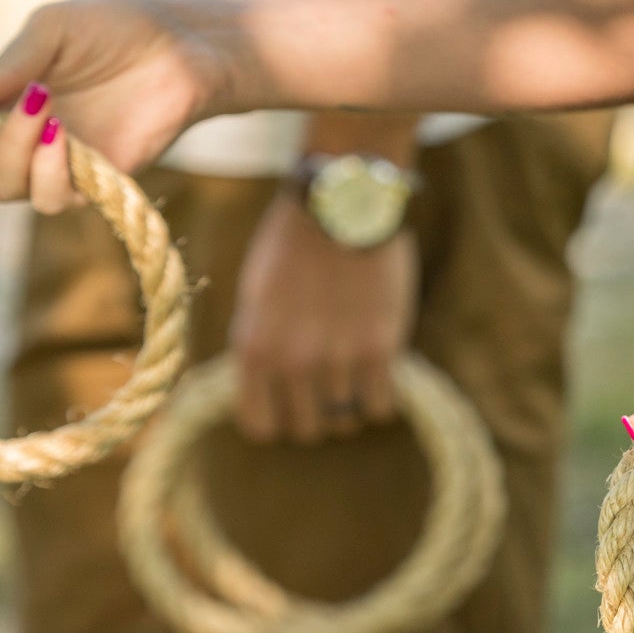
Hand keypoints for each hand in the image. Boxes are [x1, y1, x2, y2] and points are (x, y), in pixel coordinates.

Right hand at [0, 0, 243, 202]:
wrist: (181, 48)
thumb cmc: (115, 31)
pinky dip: (48, 166)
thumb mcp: (49, 33)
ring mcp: (48, 171)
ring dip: (10, 149)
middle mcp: (11, 147)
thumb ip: (1, 68)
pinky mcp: (89, 187)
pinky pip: (49, 196)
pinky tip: (65, 133)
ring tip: (43, 103)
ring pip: (0, 188)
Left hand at [229, 192, 417, 442]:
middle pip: (307, 430)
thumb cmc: (294, 245)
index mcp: (252, 349)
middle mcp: (291, 362)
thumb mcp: (255, 298)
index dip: (276, 418)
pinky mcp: (379, 350)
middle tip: (326, 384)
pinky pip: (380, 407)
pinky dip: (381, 396)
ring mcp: (336, 359)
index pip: (259, 427)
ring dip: (350, 401)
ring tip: (353, 367)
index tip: (288, 402)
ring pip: (345, 421)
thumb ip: (261, 349)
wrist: (342, 202)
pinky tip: (378, 369)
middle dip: (316, 413)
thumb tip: (271, 396)